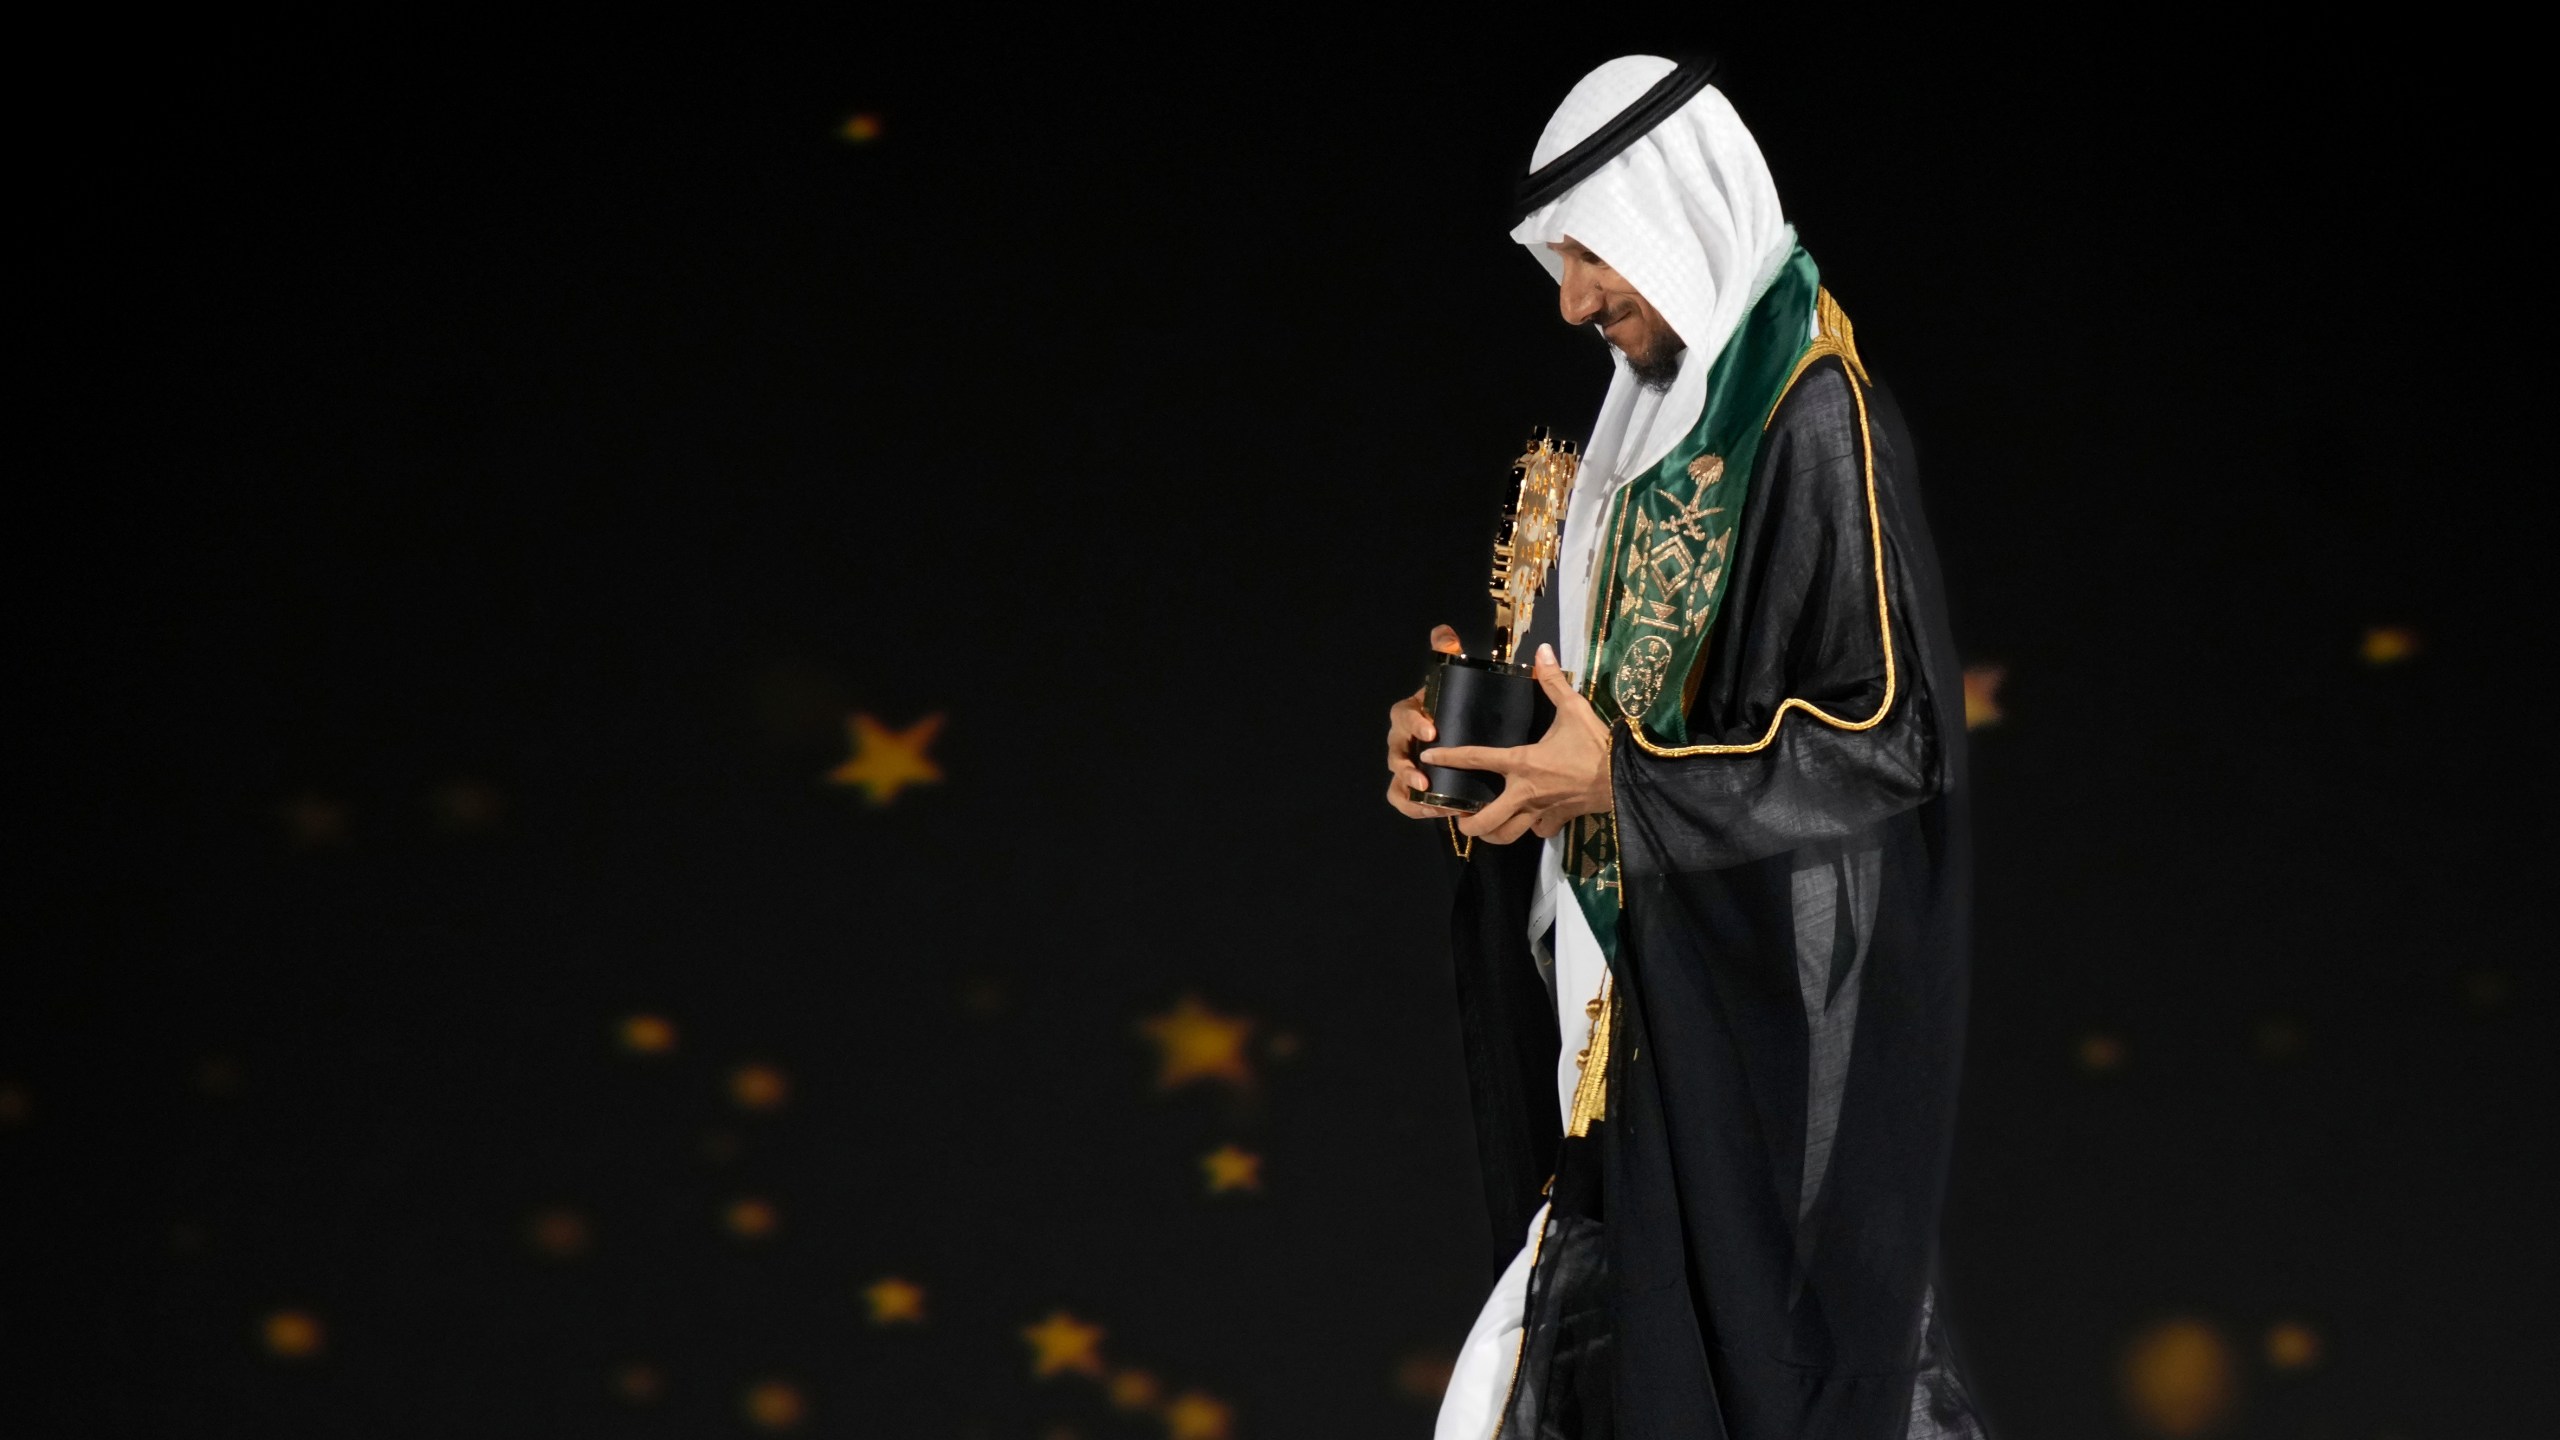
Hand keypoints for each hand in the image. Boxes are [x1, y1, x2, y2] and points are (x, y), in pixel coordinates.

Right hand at [1385, 625, 1466, 818]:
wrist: (1468, 732)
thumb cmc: (1457, 705)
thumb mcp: (1456, 679)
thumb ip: (1448, 653)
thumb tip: (1442, 632)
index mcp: (1412, 713)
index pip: (1403, 714)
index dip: (1414, 722)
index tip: (1432, 729)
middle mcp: (1404, 740)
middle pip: (1395, 753)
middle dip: (1406, 768)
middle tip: (1424, 779)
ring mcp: (1407, 766)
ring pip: (1396, 782)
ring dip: (1409, 793)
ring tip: (1430, 801)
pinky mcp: (1414, 788)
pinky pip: (1404, 802)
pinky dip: (1417, 810)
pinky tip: (1441, 812)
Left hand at [1419, 643, 1612, 844]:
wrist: (1626, 777)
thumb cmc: (1596, 743)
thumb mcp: (1574, 708)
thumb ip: (1553, 681)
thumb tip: (1543, 650)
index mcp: (1521, 762)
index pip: (1476, 758)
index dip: (1448, 757)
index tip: (1428, 756)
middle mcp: (1524, 792)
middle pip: (1485, 820)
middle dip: (1466, 822)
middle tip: (1459, 815)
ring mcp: (1541, 811)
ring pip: (1507, 835)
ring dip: (1493, 834)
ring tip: (1485, 827)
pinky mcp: (1558, 820)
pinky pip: (1538, 831)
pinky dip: (1532, 828)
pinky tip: (1531, 820)